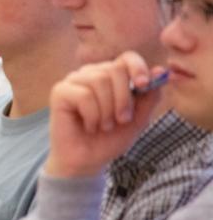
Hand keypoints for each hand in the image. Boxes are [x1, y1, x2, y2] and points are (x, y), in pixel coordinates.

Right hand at [44, 51, 163, 177]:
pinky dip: (92, 115)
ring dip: (107, 110)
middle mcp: (90, 74)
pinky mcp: (59, 92)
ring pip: (99, 80)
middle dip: (124, 98)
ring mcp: (73, 82)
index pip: (126, 58)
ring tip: (103, 126)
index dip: (137, 67)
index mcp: (110, 77)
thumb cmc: (109, 140)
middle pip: (114, 69)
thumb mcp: (138, 119)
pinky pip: (84, 95)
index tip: (143, 85)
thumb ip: (149, 96)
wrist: (87, 162)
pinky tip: (89, 126)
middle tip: (121, 120)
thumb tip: (160, 71)